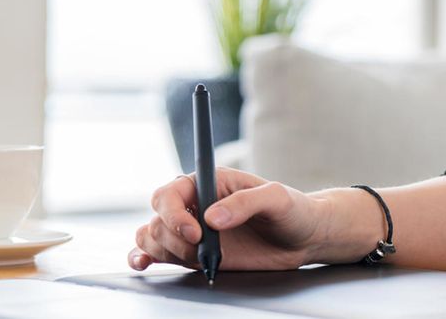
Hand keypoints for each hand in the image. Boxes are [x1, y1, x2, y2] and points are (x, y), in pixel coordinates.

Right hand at [129, 167, 325, 272]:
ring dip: (166, 251)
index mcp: (210, 182)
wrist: (302, 237)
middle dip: (174, 238)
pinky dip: (144, 257)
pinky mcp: (193, 253)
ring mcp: (192, 230)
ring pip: (152, 237)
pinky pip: (156, 252)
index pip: (171, 193)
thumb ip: (246, 203)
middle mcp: (195, 205)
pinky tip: (145, 262)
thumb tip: (212, 218)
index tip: (196, 233)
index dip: (174, 215)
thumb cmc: (292, 210)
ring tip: (198, 257)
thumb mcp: (277, 199)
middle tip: (202, 249)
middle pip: (158, 219)